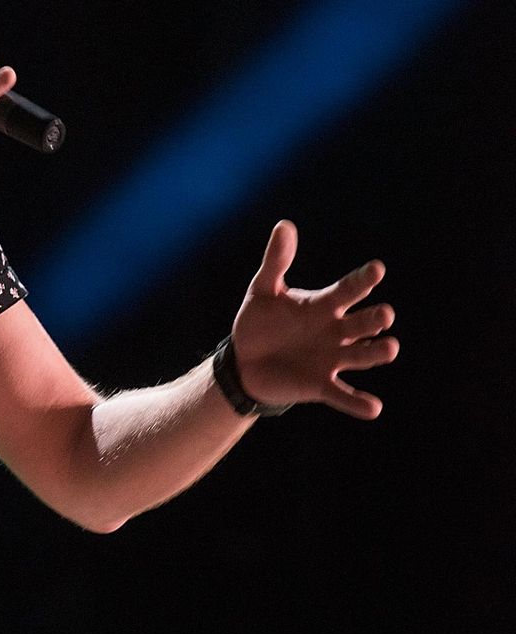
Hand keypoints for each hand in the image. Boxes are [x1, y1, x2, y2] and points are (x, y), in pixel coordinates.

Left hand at [230, 220, 398, 418]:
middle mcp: (336, 331)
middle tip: (383, 314)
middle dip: (374, 320)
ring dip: (376, 353)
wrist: (244, 361)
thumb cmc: (260, 322)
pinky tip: (372, 407)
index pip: (348, 290)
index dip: (362, 280)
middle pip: (362, 323)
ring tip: (389, 348)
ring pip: (362, 356)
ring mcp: (332, 359)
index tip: (377, 269)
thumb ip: (276, 261)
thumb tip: (284, 225)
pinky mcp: (321, 385)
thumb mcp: (263, 290)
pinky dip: (357, 402)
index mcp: (324, 306)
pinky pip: (343, 395)